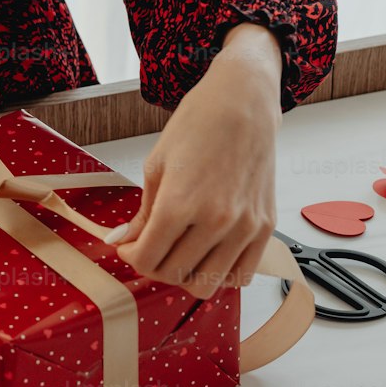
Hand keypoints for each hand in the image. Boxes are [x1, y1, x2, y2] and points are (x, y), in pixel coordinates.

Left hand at [106, 44, 282, 298]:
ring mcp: (245, 227)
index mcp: (180, 204)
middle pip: (174, 274)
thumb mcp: (156, 165)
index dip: (130, 257)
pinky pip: (241, 275)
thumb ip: (142, 213)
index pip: (146, 258)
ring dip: (185, 274)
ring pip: (207, 284)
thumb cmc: (197, 125)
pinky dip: (220, 275)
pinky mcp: (265, 227)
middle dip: (153, 266)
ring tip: (178, 251)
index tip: (128, 247)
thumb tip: (121, 241)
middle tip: (149, 247)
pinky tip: (207, 255)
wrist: (243, 102)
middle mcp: (215, 221)